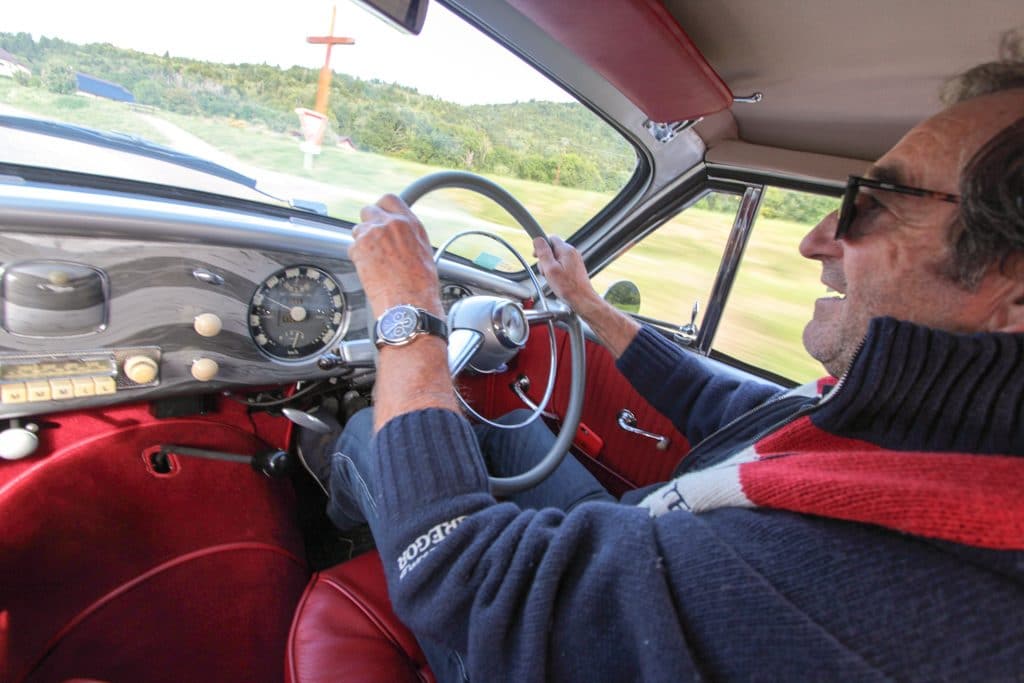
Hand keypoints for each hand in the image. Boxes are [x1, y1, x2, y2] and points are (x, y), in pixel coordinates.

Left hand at [350, 194, 442, 317]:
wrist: (410, 303)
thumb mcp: (424, 251)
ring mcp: (372, 234)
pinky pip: (352, 247)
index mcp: (409, 223)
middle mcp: (390, 224)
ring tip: (374, 259)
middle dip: (369, 223)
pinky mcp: (358, 249)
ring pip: (358, 229)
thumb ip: (409, 235)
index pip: (389, 199)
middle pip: (369, 210)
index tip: (381, 216)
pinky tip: (369, 270)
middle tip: (374, 238)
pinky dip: (358, 257)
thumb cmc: (421, 285)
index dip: (383, 208)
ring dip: (362, 241)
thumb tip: (401, 233)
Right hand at [533, 235, 600, 314]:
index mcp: (567, 250)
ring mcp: (574, 260)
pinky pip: (561, 264)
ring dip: (550, 266)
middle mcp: (572, 253)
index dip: (541, 246)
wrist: (582, 299)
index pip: (550, 238)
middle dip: (545, 259)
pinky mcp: (575, 268)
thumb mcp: (550, 269)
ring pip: (556, 257)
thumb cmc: (568, 288)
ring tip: (552, 277)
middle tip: (545, 271)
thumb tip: (538, 240)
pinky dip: (556, 271)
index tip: (536, 255)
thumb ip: (543, 253)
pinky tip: (557, 280)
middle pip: (553, 248)